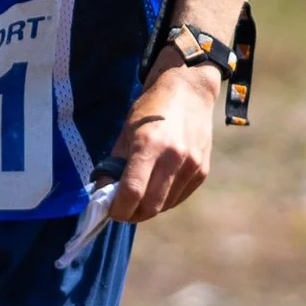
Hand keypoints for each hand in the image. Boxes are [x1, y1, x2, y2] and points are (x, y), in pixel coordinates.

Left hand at [108, 58, 224, 223]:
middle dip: (132, 214)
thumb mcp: (126, 131)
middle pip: (150, 206)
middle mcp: (174, 158)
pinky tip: (155, 187)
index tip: (110, 210)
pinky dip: (164, 200)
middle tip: (122, 209)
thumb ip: (115, 164)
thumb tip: (103, 194)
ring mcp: (192, 166)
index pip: (132, 192)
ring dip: (148, 208)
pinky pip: (178, 197)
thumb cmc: (151, 109)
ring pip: (165, 206)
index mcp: (150, 145)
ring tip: (138, 196)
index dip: (118, 209)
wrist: (189, 92)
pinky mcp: (202, 171)